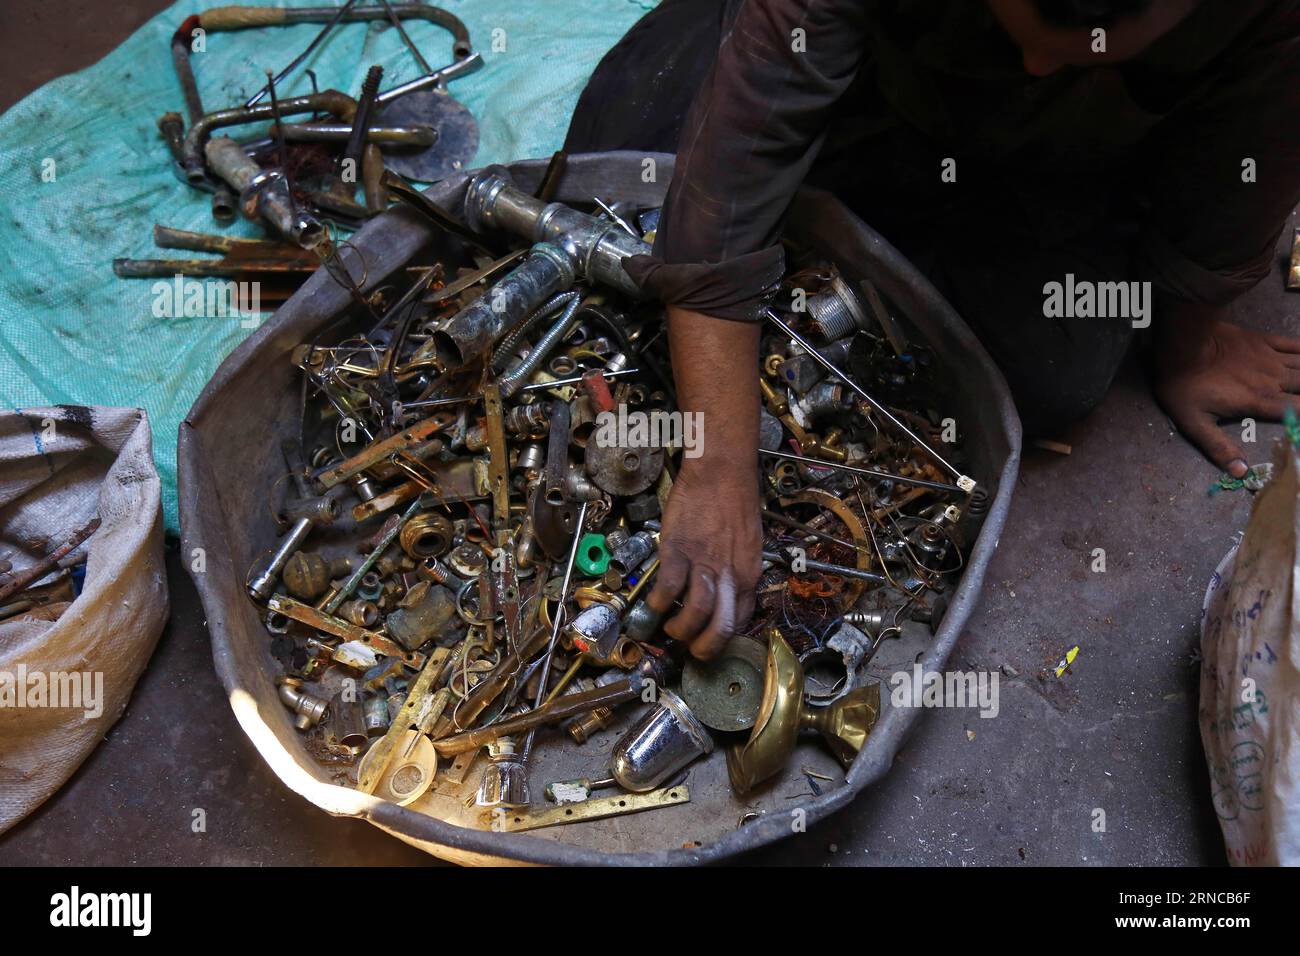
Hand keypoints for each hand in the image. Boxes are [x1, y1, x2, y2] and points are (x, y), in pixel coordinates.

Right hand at [647, 460, 762, 659]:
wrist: (722, 470)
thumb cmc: (734, 500)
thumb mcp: (747, 543)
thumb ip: (736, 570)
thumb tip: (723, 591)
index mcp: (748, 574)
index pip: (741, 620)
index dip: (724, 638)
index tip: (710, 641)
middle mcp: (730, 574)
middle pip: (721, 628)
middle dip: (704, 648)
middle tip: (690, 649)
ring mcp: (704, 563)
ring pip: (695, 615)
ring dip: (680, 630)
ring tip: (670, 629)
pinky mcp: (679, 551)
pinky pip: (668, 589)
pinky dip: (658, 604)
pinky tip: (654, 606)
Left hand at [1155, 313, 1299, 477]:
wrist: (1181, 345)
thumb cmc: (1184, 386)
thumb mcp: (1194, 423)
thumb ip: (1218, 447)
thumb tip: (1241, 472)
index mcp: (1260, 402)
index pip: (1299, 412)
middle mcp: (1273, 380)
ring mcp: (1270, 358)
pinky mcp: (1263, 341)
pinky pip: (1295, 344)